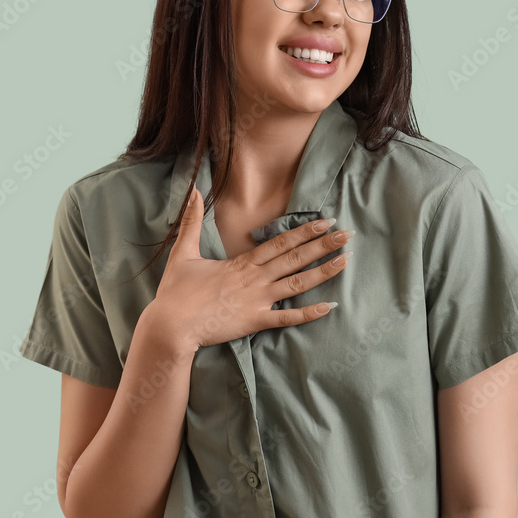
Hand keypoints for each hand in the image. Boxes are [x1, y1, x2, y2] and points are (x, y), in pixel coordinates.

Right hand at [148, 185, 353, 352]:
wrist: (170, 326)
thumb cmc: (176, 292)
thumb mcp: (182, 252)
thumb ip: (191, 221)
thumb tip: (194, 191)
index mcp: (242, 262)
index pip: (280, 243)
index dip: (304, 232)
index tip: (325, 222)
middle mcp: (255, 278)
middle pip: (295, 258)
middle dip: (323, 245)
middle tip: (348, 234)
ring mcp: (257, 300)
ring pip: (298, 284)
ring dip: (323, 272)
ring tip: (346, 261)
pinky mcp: (255, 321)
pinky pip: (287, 318)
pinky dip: (309, 313)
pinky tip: (329, 307)